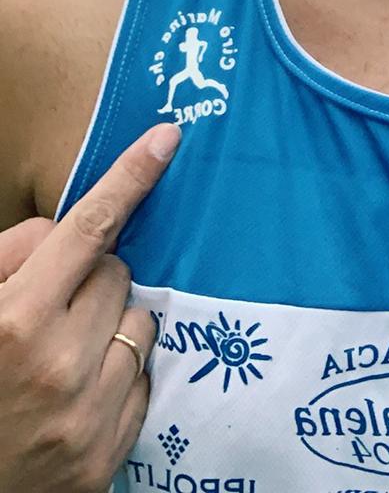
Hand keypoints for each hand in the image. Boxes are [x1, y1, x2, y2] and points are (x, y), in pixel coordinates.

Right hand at [0, 123, 179, 492]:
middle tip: (55, 311)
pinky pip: (144, 381)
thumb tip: (64, 231)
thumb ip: (13, 257)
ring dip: (111, 329)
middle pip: (117, 274)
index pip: (88, 230)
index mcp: (16, 320)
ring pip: (140, 324)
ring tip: (66, 357)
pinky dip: (119, 378)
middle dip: (92, 280)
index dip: (130, 177)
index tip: (166, 137)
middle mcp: (58, 365)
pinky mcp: (106, 456)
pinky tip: (79, 396)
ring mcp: (87, 415)